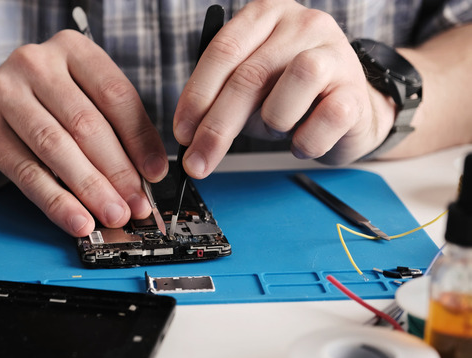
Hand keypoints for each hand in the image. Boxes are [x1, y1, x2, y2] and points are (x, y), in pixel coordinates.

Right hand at [0, 30, 167, 236]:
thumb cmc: (38, 112)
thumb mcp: (78, 104)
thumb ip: (112, 128)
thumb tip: (148, 175)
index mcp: (71, 48)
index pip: (115, 95)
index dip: (140, 139)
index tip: (155, 174)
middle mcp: (35, 62)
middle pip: (87, 123)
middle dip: (118, 171)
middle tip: (137, 204)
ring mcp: (5, 93)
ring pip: (58, 148)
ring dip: (91, 188)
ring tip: (112, 214)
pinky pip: (29, 173)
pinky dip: (57, 202)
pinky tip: (77, 220)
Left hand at [173, 0, 396, 177]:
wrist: (349, 109)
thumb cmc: (289, 96)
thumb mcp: (249, 89)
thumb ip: (219, 98)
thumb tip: (188, 134)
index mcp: (266, 15)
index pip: (222, 51)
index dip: (196, 96)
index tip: (181, 133)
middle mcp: (303, 24)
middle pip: (249, 76)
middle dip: (216, 128)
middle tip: (197, 162)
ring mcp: (335, 52)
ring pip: (292, 87)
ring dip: (273, 121)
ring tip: (278, 127)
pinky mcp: (356, 89)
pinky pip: (325, 119)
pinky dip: (305, 141)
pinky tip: (302, 140)